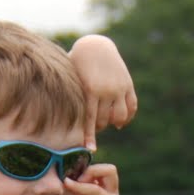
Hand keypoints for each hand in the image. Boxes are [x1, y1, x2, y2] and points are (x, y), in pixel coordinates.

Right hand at [67, 162, 121, 194]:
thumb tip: (83, 188)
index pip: (97, 190)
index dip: (80, 185)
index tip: (66, 183)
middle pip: (109, 171)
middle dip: (92, 171)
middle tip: (78, 181)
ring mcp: (111, 191)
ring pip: (104, 170)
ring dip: (90, 172)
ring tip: (77, 182)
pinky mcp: (104, 189)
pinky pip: (98, 175)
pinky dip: (87, 175)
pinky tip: (77, 183)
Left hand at [68, 34, 137, 149]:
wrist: (95, 45)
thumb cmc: (77, 64)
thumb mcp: (72, 79)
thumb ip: (72, 99)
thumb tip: (61, 119)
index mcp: (91, 90)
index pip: (91, 120)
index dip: (91, 137)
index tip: (91, 150)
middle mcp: (107, 90)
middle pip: (105, 120)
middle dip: (100, 127)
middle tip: (96, 127)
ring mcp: (119, 88)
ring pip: (120, 116)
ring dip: (115, 123)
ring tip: (111, 124)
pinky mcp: (128, 85)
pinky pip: (132, 106)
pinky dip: (128, 116)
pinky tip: (121, 121)